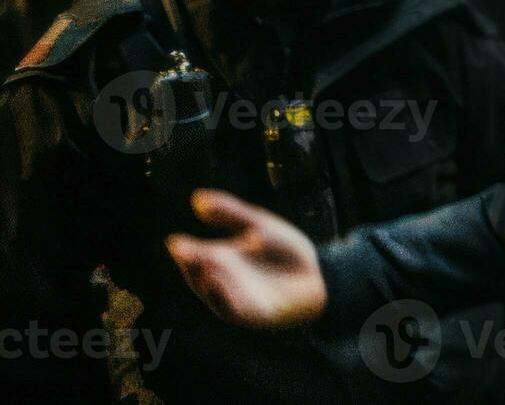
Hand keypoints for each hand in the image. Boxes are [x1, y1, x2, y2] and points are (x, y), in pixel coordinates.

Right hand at [165, 189, 326, 328]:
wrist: (320, 274)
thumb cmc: (288, 251)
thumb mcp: (259, 224)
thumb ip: (231, 213)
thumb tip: (196, 198)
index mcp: (220, 260)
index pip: (194, 256)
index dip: (184, 250)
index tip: (175, 241)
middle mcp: (222, 281)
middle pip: (199, 274)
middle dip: (191, 263)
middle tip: (182, 250)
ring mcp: (235, 299)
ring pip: (213, 292)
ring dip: (205, 279)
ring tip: (203, 261)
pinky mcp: (251, 315)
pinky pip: (232, 309)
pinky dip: (223, 298)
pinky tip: (219, 283)